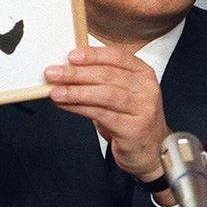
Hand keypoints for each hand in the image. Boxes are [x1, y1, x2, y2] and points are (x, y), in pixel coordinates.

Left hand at [45, 47, 174, 204]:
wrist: (152, 151)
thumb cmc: (131, 119)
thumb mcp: (121, 94)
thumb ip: (100, 80)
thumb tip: (68, 70)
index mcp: (143, 74)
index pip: (118, 56)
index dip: (93, 55)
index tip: (71, 56)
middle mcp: (146, 89)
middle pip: (108, 75)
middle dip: (77, 73)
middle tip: (54, 73)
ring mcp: (142, 109)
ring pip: (105, 94)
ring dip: (76, 91)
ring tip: (56, 91)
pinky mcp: (133, 128)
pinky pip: (101, 114)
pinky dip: (80, 108)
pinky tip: (66, 105)